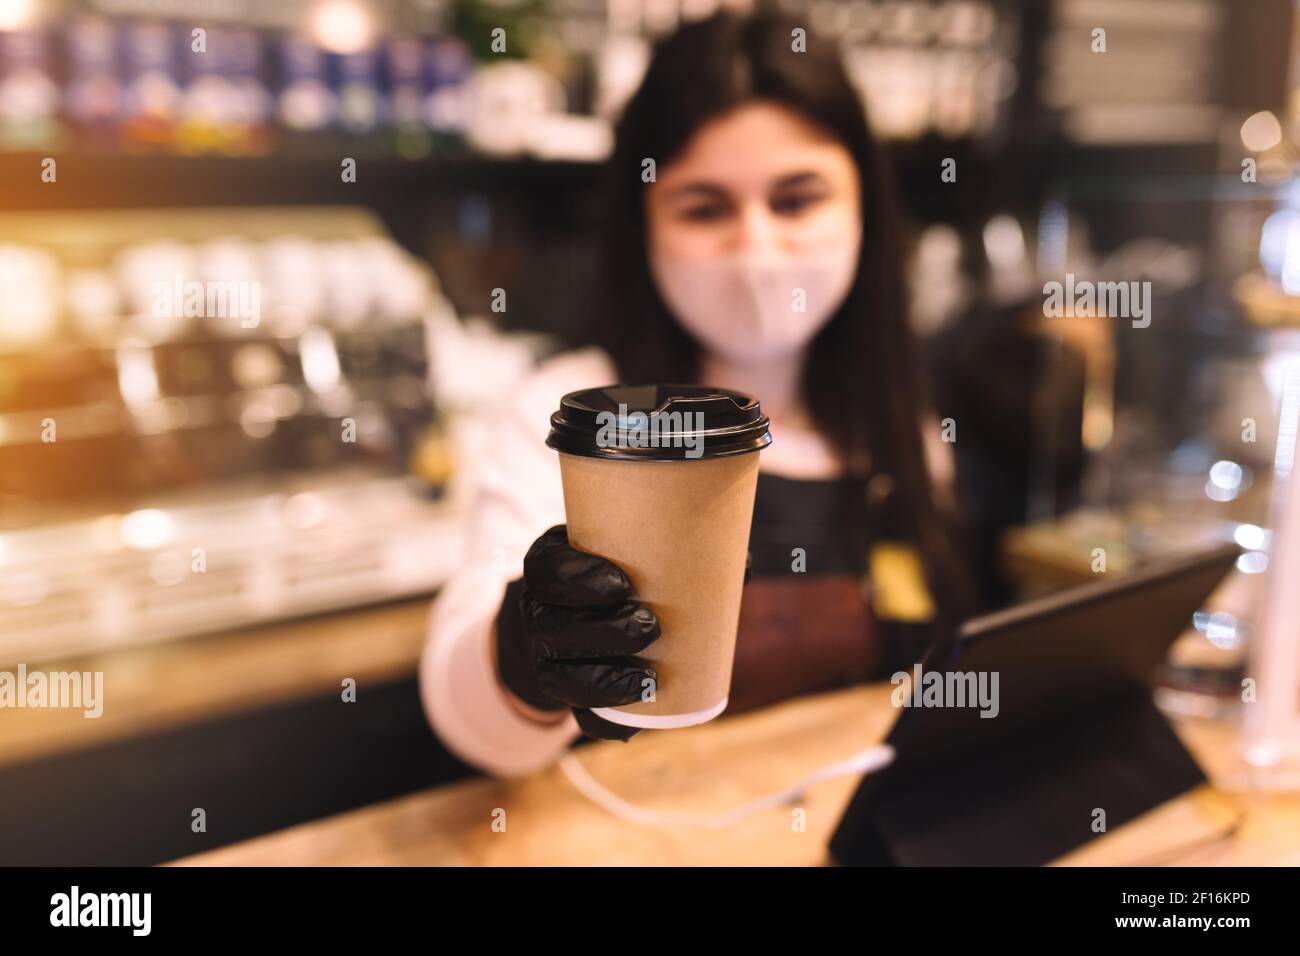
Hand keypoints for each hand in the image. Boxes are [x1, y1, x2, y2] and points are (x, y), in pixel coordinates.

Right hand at [495, 525, 659, 741]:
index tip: (622, 584)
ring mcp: (546, 657)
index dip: (576, 579)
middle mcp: (538, 612)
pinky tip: (632, 723)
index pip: (545, 570)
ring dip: (602, 679)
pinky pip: (576, 715)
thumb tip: (746, 558)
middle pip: (552, 626)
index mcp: (550, 568)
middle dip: (600, 631)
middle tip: (650, 626)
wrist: (581, 615)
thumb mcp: (630, 551)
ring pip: (558, 675)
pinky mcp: (565, 694)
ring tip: (648, 677)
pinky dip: (604, 721)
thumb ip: (679, 549)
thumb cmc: (620, 573)